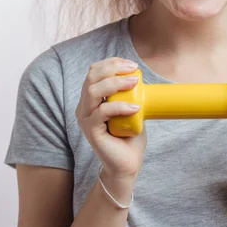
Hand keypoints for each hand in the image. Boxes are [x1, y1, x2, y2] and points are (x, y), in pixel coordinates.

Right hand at [75, 57, 146, 180]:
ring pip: (93, 92)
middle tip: (133, 71)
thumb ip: (131, 94)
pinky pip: (102, 112)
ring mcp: (85, 118)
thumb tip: (142, 76)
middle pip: (91, 77)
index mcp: (91, 99)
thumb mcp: (131, 108)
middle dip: (112, 69)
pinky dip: (119, 107)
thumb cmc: (129, 136)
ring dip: (115, 83)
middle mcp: (84, 106)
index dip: (110, 63)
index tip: (131, 64)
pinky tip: (135, 108)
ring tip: (134, 83)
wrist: (127, 164)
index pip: (94, 72)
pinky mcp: (91, 131)